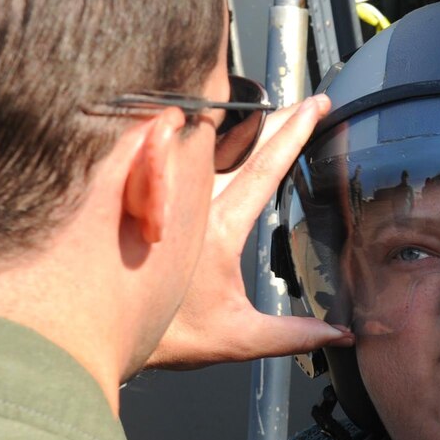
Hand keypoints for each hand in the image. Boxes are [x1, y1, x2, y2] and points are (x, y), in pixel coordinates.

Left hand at [145, 94, 354, 369]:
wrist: (100, 332)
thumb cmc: (166, 335)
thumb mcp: (236, 338)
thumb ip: (291, 334)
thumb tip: (339, 335)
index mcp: (220, 227)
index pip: (266, 168)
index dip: (295, 133)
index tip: (316, 106)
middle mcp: (191, 202)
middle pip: (241, 144)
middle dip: (275, 119)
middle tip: (304, 102)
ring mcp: (166, 196)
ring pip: (205, 145)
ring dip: (235, 127)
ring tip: (266, 113)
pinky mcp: (145, 198)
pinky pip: (173, 154)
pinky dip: (196, 140)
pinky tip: (206, 132)